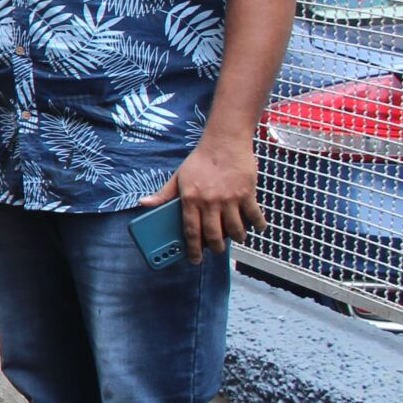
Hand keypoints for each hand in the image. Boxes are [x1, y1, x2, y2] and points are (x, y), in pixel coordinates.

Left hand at [145, 136, 262, 257]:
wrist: (224, 142)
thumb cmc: (200, 160)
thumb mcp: (178, 176)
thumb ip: (163, 194)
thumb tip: (144, 204)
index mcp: (190, 199)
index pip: (190, 231)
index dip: (192, 249)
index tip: (193, 260)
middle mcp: (209, 201)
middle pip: (214, 235)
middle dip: (215, 247)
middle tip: (217, 250)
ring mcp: (230, 199)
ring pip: (235, 229)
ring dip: (237, 237)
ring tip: (236, 237)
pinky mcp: (247, 194)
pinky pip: (254, 216)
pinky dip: (258, 225)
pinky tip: (257, 227)